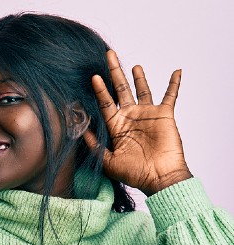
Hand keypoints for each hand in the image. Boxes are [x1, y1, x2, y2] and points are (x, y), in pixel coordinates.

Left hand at [84, 49, 191, 195]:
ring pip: (142, 90)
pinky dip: (174, 83)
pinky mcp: (164, 115)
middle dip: (114, 73)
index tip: (92, 76)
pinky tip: (177, 71)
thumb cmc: (133, 173)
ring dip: (138, 77)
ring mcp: (147, 115)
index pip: (105, 103)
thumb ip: (94, 145)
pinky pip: (171, 95)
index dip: (99, 89)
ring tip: (133, 65)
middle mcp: (130, 117)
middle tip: (108, 55)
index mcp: (116, 126)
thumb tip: (79, 129)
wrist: (158, 177)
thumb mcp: (107, 160)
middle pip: (121, 90)